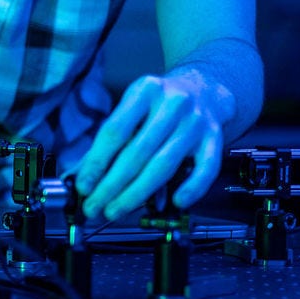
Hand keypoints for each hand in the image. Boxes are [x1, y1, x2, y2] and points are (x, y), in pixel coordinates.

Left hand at [74, 72, 224, 220]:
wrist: (204, 88)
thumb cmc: (159, 103)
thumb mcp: (133, 106)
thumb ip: (113, 137)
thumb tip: (85, 174)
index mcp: (145, 90)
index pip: (115, 131)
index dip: (96, 162)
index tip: (83, 186)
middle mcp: (173, 104)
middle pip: (137, 152)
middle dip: (112, 185)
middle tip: (95, 206)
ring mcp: (196, 122)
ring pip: (164, 164)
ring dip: (137, 193)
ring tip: (116, 210)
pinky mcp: (215, 138)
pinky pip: (206, 169)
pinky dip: (191, 188)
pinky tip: (175, 202)